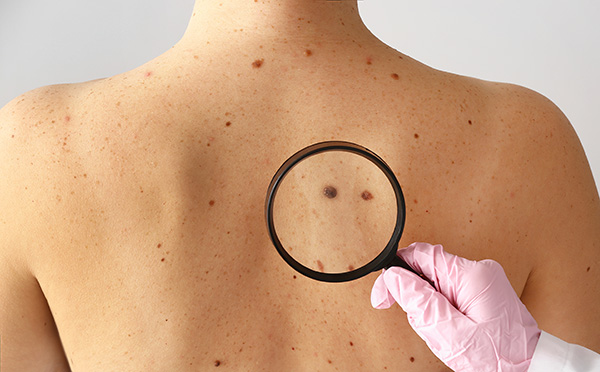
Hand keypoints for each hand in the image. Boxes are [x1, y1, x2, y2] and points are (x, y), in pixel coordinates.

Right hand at [371, 242, 540, 371]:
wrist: (529, 370)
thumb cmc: (497, 359)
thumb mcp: (450, 334)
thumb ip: (419, 302)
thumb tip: (393, 277)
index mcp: (471, 275)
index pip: (420, 255)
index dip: (395, 272)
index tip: (383, 295)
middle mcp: (479, 270)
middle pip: (427, 268)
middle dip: (416, 295)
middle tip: (421, 324)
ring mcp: (483, 279)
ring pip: (436, 282)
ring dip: (430, 305)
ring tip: (444, 331)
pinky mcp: (483, 290)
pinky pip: (450, 291)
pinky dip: (443, 309)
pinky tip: (452, 327)